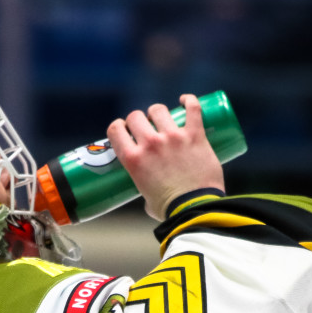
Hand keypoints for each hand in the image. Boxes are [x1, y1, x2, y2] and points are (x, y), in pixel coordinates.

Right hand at [107, 95, 224, 220]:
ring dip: (159, 112)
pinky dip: (189, 101)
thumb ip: (146, 188)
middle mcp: (150, 144)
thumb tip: (150, 191)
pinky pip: (192, 108)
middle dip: (139, 120)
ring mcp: (173, 137)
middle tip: (146, 128)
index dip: (120, 127)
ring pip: (159, 110)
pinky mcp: (195, 136)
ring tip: (164, 119)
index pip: (116, 130)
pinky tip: (185, 101)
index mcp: (133, 160)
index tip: (125, 131)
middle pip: (136, 116)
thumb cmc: (170, 211)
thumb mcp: (146, 199)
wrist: (196, 211)